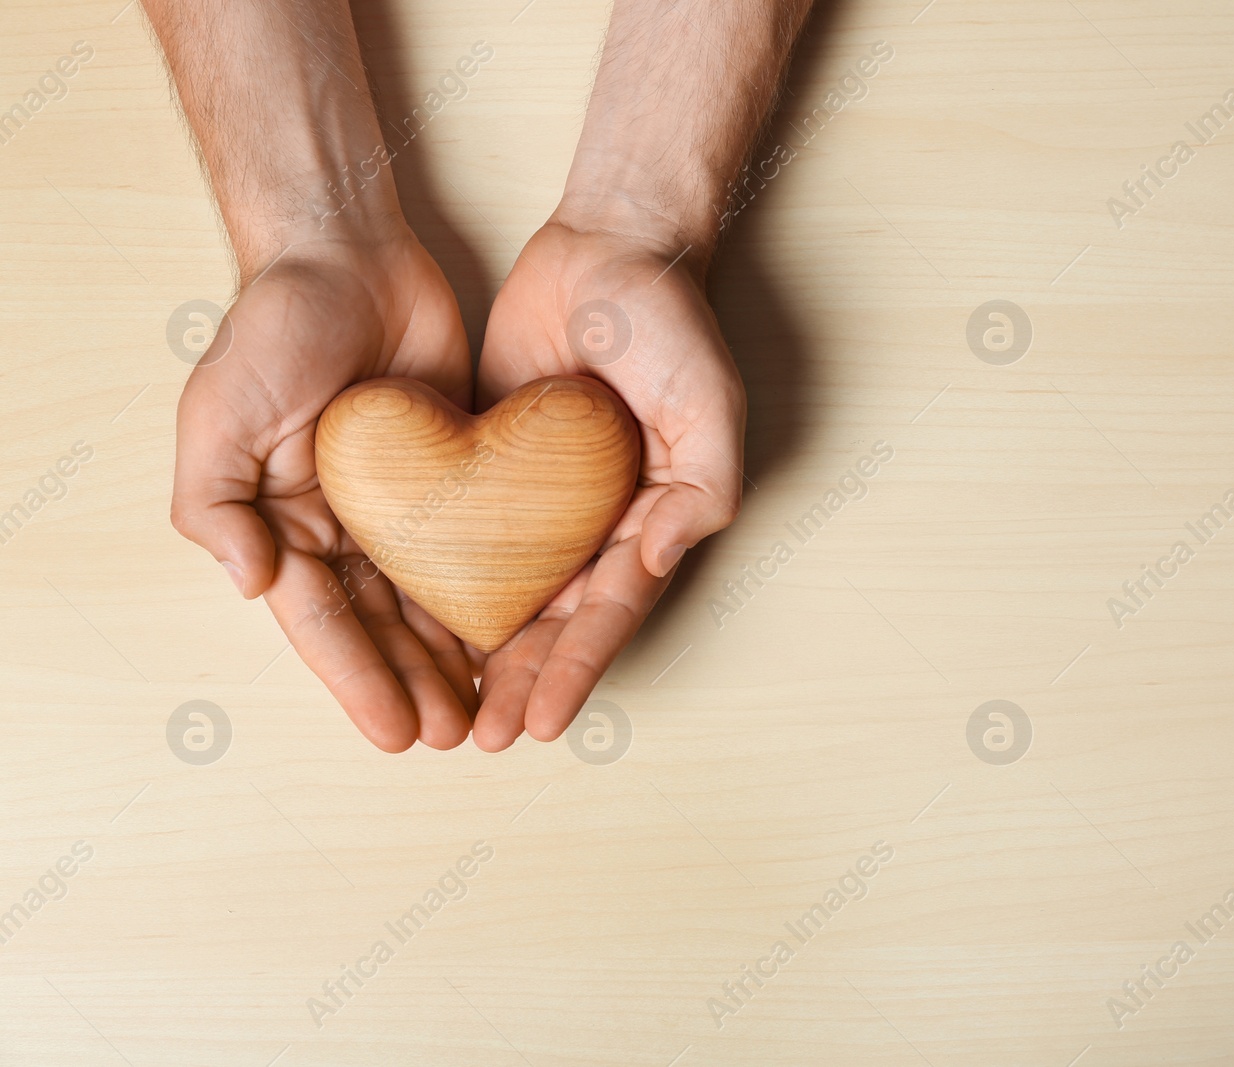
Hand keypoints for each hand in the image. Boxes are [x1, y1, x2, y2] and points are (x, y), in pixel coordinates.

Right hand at [171, 232, 480, 751]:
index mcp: (283, 522)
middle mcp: (343, 523)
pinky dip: (491, 592)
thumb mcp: (219, 412)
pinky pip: (477, 544)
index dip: (357, 679)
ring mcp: (401, 501)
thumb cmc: (273, 328)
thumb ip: (214, 502)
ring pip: (430, 598)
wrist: (347, 253)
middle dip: (412, 683)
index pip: (322, 620)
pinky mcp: (455, 472)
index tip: (396, 733)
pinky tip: (516, 636)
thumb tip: (251, 585)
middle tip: (452, 736)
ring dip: (452, 656)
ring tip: (484, 710)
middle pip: (380, 624)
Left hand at [470, 221, 745, 748]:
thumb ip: (704, 486)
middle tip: (483, 737)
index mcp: (651, 520)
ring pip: (507, 592)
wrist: (607, 247)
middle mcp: (597, 522)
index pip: (611, 609)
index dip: (577, 669)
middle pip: (555, 620)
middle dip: (523, 683)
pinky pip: (466, 533)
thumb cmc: (670, 324)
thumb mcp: (710, 403)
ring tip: (451, 708)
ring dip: (482, 654)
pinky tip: (414, 626)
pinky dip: (445, 582)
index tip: (541, 723)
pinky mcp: (491, 465)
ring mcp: (542, 499)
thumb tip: (656, 562)